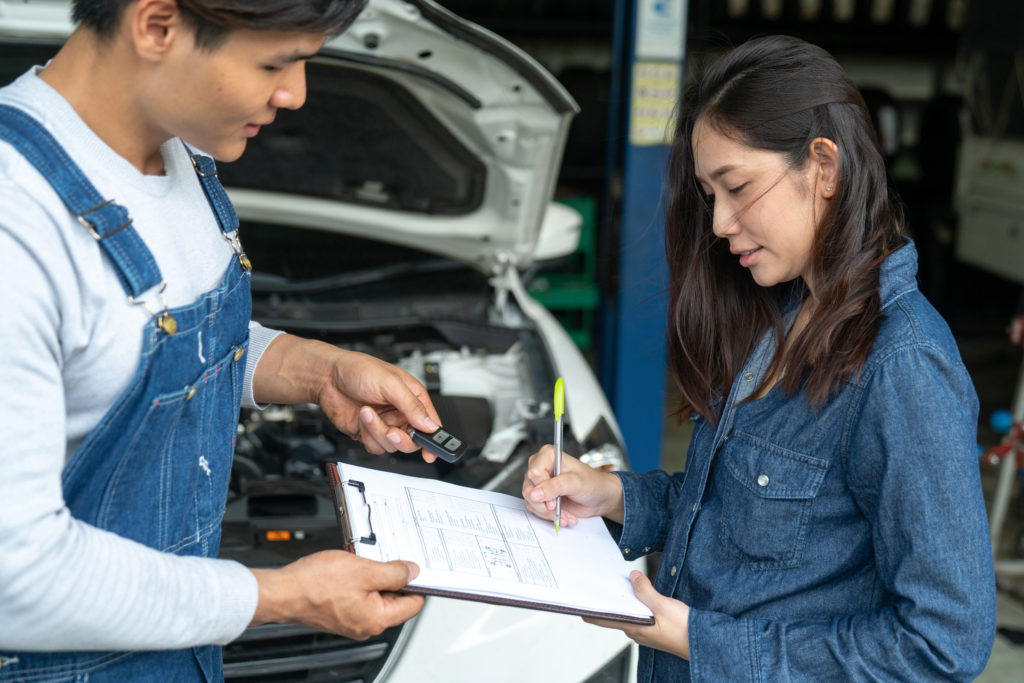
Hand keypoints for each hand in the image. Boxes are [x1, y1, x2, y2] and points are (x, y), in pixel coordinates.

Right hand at [250, 550, 424, 639]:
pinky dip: (360, 582)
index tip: (417, 568)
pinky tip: (352, 569)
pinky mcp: (339, 614)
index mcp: (377, 619)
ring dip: (375, 578)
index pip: (413, 604)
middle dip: (394, 578)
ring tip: (364, 562)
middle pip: (395, 601)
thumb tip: (412, 572)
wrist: (283, 592)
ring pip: (376, 597)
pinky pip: (359, 597)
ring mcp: (352, 621)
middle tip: (387, 558)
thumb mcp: (365, 570)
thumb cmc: (317, 585)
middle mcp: (366, 625)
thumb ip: (394, 572)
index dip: (419, 584)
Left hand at [317, 348, 440, 458]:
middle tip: (392, 431)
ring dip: (377, 431)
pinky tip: (361, 417)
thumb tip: (429, 424)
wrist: (327, 377)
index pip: (431, 423)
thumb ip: (411, 405)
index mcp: (413, 398)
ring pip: (392, 445)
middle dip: (401, 439)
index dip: (435, 439)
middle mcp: (401, 413)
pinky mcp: (369, 432)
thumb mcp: (390, 383)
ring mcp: (385, 424)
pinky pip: (375, 446)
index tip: (432, 452)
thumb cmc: (358, 369)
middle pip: (413, 440)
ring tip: (368, 413)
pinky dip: (367, 434)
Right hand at [522, 444, 624, 525]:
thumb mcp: (576, 483)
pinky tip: (564, 516)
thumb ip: (555, 486)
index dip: (542, 489)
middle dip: (544, 504)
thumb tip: (535, 493)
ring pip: (530, 501)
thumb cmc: (592, 483)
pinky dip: (548, 516)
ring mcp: (539, 483)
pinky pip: (535, 508)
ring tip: (565, 515)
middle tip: (558, 509)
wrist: (599, 498)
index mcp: (548, 455)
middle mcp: (541, 467)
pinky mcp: (541, 496)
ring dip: (548, 513)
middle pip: (529, 488)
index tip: (554, 501)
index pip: (534, 473)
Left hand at [583, 570, 690, 659]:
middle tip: (599, 584)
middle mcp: (636, 632)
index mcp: (634, 627)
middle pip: (616, 615)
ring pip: (629, 614)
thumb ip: (646, 591)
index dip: (590, 612)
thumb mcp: (664, 606)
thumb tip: (633, 577)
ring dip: (624, 602)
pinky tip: (641, 595)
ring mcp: (646, 632)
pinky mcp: (655, 629)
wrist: (703, 644)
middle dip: (607, 601)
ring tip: (620, 585)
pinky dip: (636, 604)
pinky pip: (640, 615)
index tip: (578, 602)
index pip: (604, 620)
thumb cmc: (685, 631)